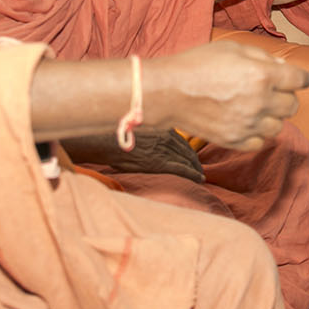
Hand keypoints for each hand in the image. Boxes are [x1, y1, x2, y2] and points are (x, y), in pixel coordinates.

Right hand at [64, 130, 203, 181]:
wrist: (108, 143)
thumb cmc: (120, 137)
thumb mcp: (141, 129)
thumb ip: (153, 134)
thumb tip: (155, 142)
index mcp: (163, 129)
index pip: (183, 143)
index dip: (190, 153)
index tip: (194, 160)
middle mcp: (167, 137)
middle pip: (188, 152)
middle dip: (195, 162)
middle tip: (200, 171)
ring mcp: (164, 149)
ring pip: (188, 161)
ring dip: (196, 169)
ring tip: (200, 177)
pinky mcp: (160, 162)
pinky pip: (182, 169)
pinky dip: (193, 174)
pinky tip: (199, 179)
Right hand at [144, 42, 308, 150]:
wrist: (168, 92)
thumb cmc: (198, 64)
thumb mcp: (233, 48)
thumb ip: (262, 57)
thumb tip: (283, 68)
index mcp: (262, 75)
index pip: (299, 80)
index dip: (304, 78)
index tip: (304, 80)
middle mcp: (259, 102)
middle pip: (292, 105)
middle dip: (287, 96)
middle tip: (275, 91)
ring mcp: (248, 124)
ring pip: (279, 126)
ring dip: (273, 116)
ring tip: (258, 107)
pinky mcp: (235, 140)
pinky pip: (261, 142)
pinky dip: (259, 134)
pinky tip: (248, 123)